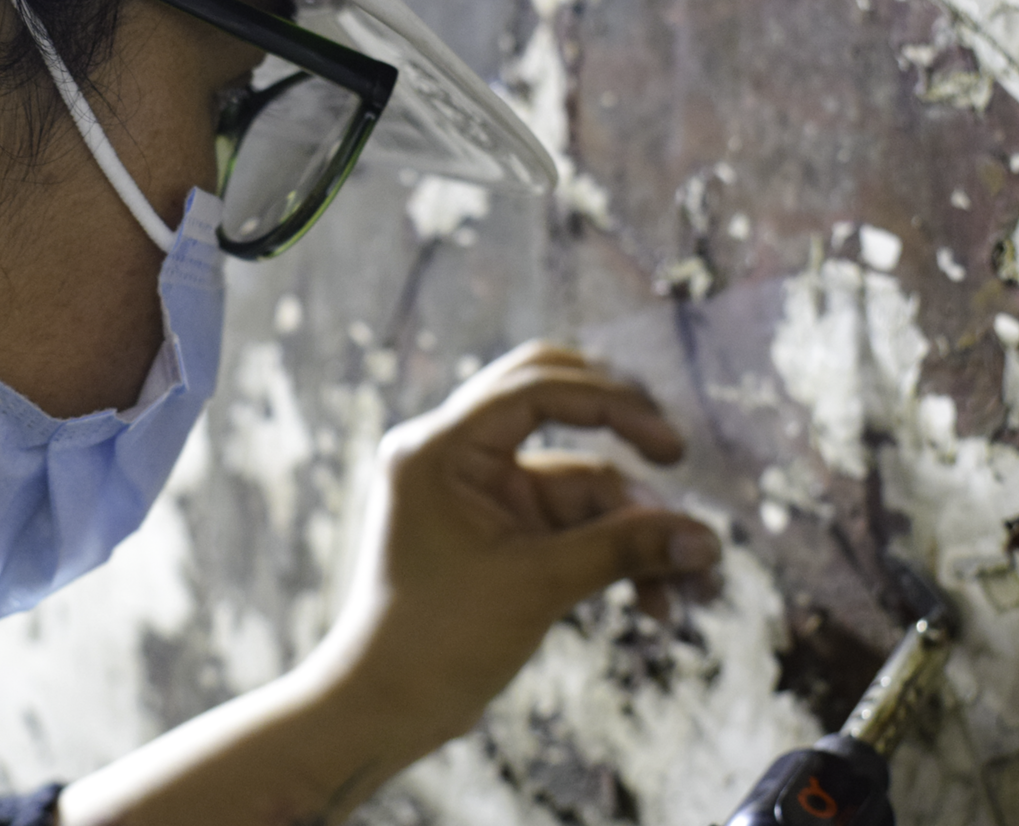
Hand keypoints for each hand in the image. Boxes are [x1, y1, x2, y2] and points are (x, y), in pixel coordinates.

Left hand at [309, 341, 721, 745]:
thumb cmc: (436, 641)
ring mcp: (478, 492)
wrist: (388, 706)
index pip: (534, 389)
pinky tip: (657, 602)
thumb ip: (623, 550)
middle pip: (552, 403)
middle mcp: (454, 456)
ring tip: (692, 583)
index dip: (612, 405)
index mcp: (439, 448)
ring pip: (577, 480)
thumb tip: (707, 538)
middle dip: (621, 431)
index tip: (673, 450)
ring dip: (634, 527)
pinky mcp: (498, 530)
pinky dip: (612, 553)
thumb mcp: (537, 585)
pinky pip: (570, 521)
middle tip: (674, 455)